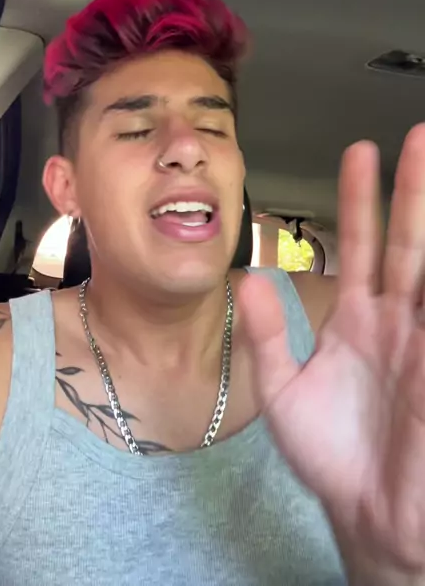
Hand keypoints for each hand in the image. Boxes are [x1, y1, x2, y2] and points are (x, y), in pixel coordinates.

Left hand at [239, 124, 424, 574]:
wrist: (365, 514)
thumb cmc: (329, 454)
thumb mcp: (283, 390)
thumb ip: (267, 334)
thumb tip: (244, 276)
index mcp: (355, 318)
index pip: (359, 244)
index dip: (358, 199)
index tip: (360, 152)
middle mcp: (394, 320)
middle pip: (405, 243)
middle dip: (412, 191)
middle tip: (418, 136)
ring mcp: (422, 341)